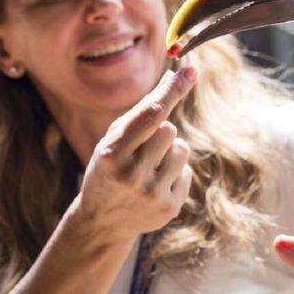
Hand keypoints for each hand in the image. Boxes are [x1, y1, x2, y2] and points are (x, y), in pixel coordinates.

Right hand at [76, 67, 196, 240]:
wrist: (102, 222)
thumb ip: (141, 113)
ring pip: (181, 149)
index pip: (151, 115)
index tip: (190, 71)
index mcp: (113, 153)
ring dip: (170, 152)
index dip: (171, 91)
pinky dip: (174, 173)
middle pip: (168, 129)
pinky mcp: (169, 208)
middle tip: (142, 149)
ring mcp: (152, 194)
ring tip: (148, 168)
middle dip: (160, 133)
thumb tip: (175, 78)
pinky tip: (154, 186)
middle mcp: (132, 174)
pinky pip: (186, 171)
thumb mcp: (112, 142)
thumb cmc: (109, 170)